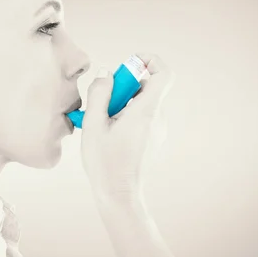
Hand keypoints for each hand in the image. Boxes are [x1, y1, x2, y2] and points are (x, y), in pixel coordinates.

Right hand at [80, 53, 175, 202]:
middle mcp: (157, 118)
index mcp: (146, 112)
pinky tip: (109, 133)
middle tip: (103, 102)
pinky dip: (126, 117)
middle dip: (124, 87)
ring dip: (122, 104)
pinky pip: (142, 118)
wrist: (119, 195)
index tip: (130, 65)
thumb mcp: (93, 124)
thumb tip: (106, 73)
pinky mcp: (153, 140)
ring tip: (102, 122)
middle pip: (147, 88)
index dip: (151, 61)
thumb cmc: (105, 162)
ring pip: (142, 103)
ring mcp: (157, 130)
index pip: (164, 74)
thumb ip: (100, 94)